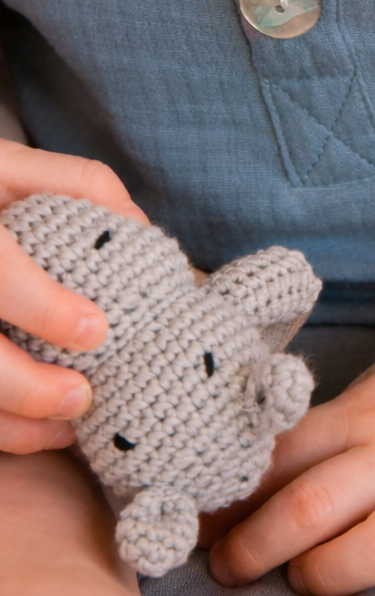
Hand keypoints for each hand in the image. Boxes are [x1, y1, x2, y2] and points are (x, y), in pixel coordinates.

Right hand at [0, 139, 147, 453]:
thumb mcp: (10, 164)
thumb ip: (79, 185)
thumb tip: (139, 231)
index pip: (0, 275)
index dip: (45, 308)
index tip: (96, 330)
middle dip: (26, 387)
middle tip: (83, 396)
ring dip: (14, 424)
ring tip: (69, 427)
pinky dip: (2, 431)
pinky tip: (40, 431)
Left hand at [207, 336, 374, 595]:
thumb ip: (319, 435)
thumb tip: (234, 488)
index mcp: (371, 416)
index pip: (284, 457)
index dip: (232, 499)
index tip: (200, 530)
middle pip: (316, 503)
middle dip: (256, 546)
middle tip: (232, 567)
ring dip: (328, 573)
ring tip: (308, 581)